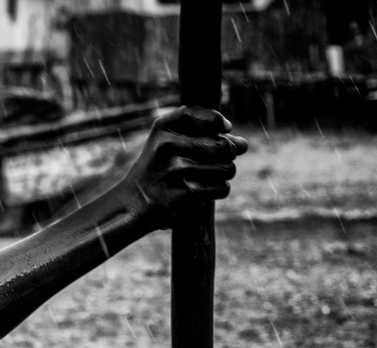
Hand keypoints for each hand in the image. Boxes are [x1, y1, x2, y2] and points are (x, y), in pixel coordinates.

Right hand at [116, 106, 247, 226]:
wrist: (133, 204)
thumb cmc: (156, 170)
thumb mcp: (165, 141)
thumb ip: (203, 134)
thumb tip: (244, 143)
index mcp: (162, 130)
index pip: (200, 115)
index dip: (217, 120)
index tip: (226, 128)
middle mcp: (168, 146)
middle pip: (223, 145)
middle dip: (228, 153)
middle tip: (219, 159)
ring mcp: (177, 170)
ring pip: (227, 168)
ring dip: (224, 174)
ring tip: (208, 176)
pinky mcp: (186, 193)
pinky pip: (221, 187)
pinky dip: (218, 190)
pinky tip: (203, 191)